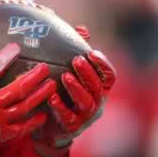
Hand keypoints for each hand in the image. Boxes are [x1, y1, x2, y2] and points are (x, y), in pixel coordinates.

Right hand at [0, 41, 55, 156]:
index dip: (5, 58)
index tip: (16, 48)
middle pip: (17, 89)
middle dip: (33, 77)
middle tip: (44, 68)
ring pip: (23, 107)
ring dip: (39, 96)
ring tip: (51, 85)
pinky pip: (21, 128)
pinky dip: (33, 122)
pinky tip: (43, 114)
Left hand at [33, 26, 115, 153]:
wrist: (48, 126)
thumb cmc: (61, 94)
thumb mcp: (67, 71)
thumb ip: (75, 52)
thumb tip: (82, 29)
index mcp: (98, 88)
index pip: (109, 76)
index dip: (102, 64)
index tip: (91, 52)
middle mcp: (96, 102)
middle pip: (98, 87)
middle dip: (88, 72)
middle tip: (76, 60)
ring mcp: (85, 116)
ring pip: (87, 102)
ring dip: (77, 88)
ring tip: (65, 76)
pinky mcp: (72, 127)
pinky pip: (69, 118)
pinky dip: (61, 108)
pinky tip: (52, 98)